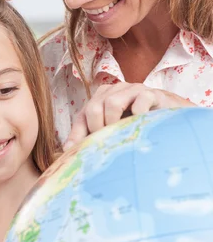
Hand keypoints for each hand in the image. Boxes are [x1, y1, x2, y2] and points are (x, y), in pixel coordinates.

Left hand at [64, 82, 194, 149]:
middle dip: (96, 129)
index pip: (82, 116)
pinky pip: (140, 100)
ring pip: (112, 102)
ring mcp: (132, 90)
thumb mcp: (115, 131)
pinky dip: (138, 114)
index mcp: (101, 99)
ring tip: (121, 135)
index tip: (75, 151)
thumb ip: (96, 137)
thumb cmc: (139, 124)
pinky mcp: (151, 93)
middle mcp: (114, 91)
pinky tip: (140, 123)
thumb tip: (70, 151)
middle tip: (106, 143)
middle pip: (93, 108)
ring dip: (113, 122)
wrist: (171, 114)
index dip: (77, 134)